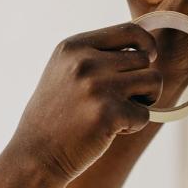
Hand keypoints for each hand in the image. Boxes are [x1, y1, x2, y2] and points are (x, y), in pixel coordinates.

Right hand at [11, 23, 163, 182]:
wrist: (35, 155)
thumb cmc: (54, 117)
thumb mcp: (64, 72)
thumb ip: (97, 55)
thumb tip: (147, 46)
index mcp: (74, 46)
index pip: (131, 31)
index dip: (147, 45)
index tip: (148, 58)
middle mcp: (85, 62)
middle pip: (145, 59)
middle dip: (141, 81)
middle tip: (121, 100)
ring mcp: (96, 87)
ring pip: (153, 82)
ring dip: (144, 101)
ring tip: (120, 113)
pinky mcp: (108, 114)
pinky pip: (145, 114)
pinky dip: (133, 126)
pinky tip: (109, 131)